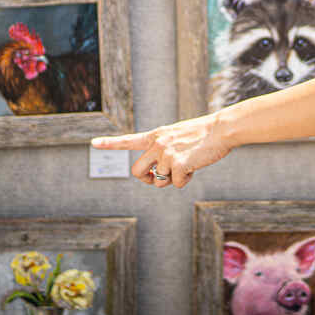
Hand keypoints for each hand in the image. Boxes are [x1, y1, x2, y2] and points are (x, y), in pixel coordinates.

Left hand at [91, 114, 230, 188]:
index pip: (128, 140)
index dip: (110, 143)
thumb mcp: (179, 137)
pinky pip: (176, 184)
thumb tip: (159, 176)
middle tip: (159, 178)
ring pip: (160, 181)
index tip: (94, 143)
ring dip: (173, 179)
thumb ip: (165, 151)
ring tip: (188, 165)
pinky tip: (195, 167)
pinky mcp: (177, 164)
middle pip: (137, 171)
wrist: (221, 129)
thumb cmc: (205, 134)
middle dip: (147, 179)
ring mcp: (166, 154)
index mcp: (156, 136)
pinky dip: (186, 180)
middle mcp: (157, 144)